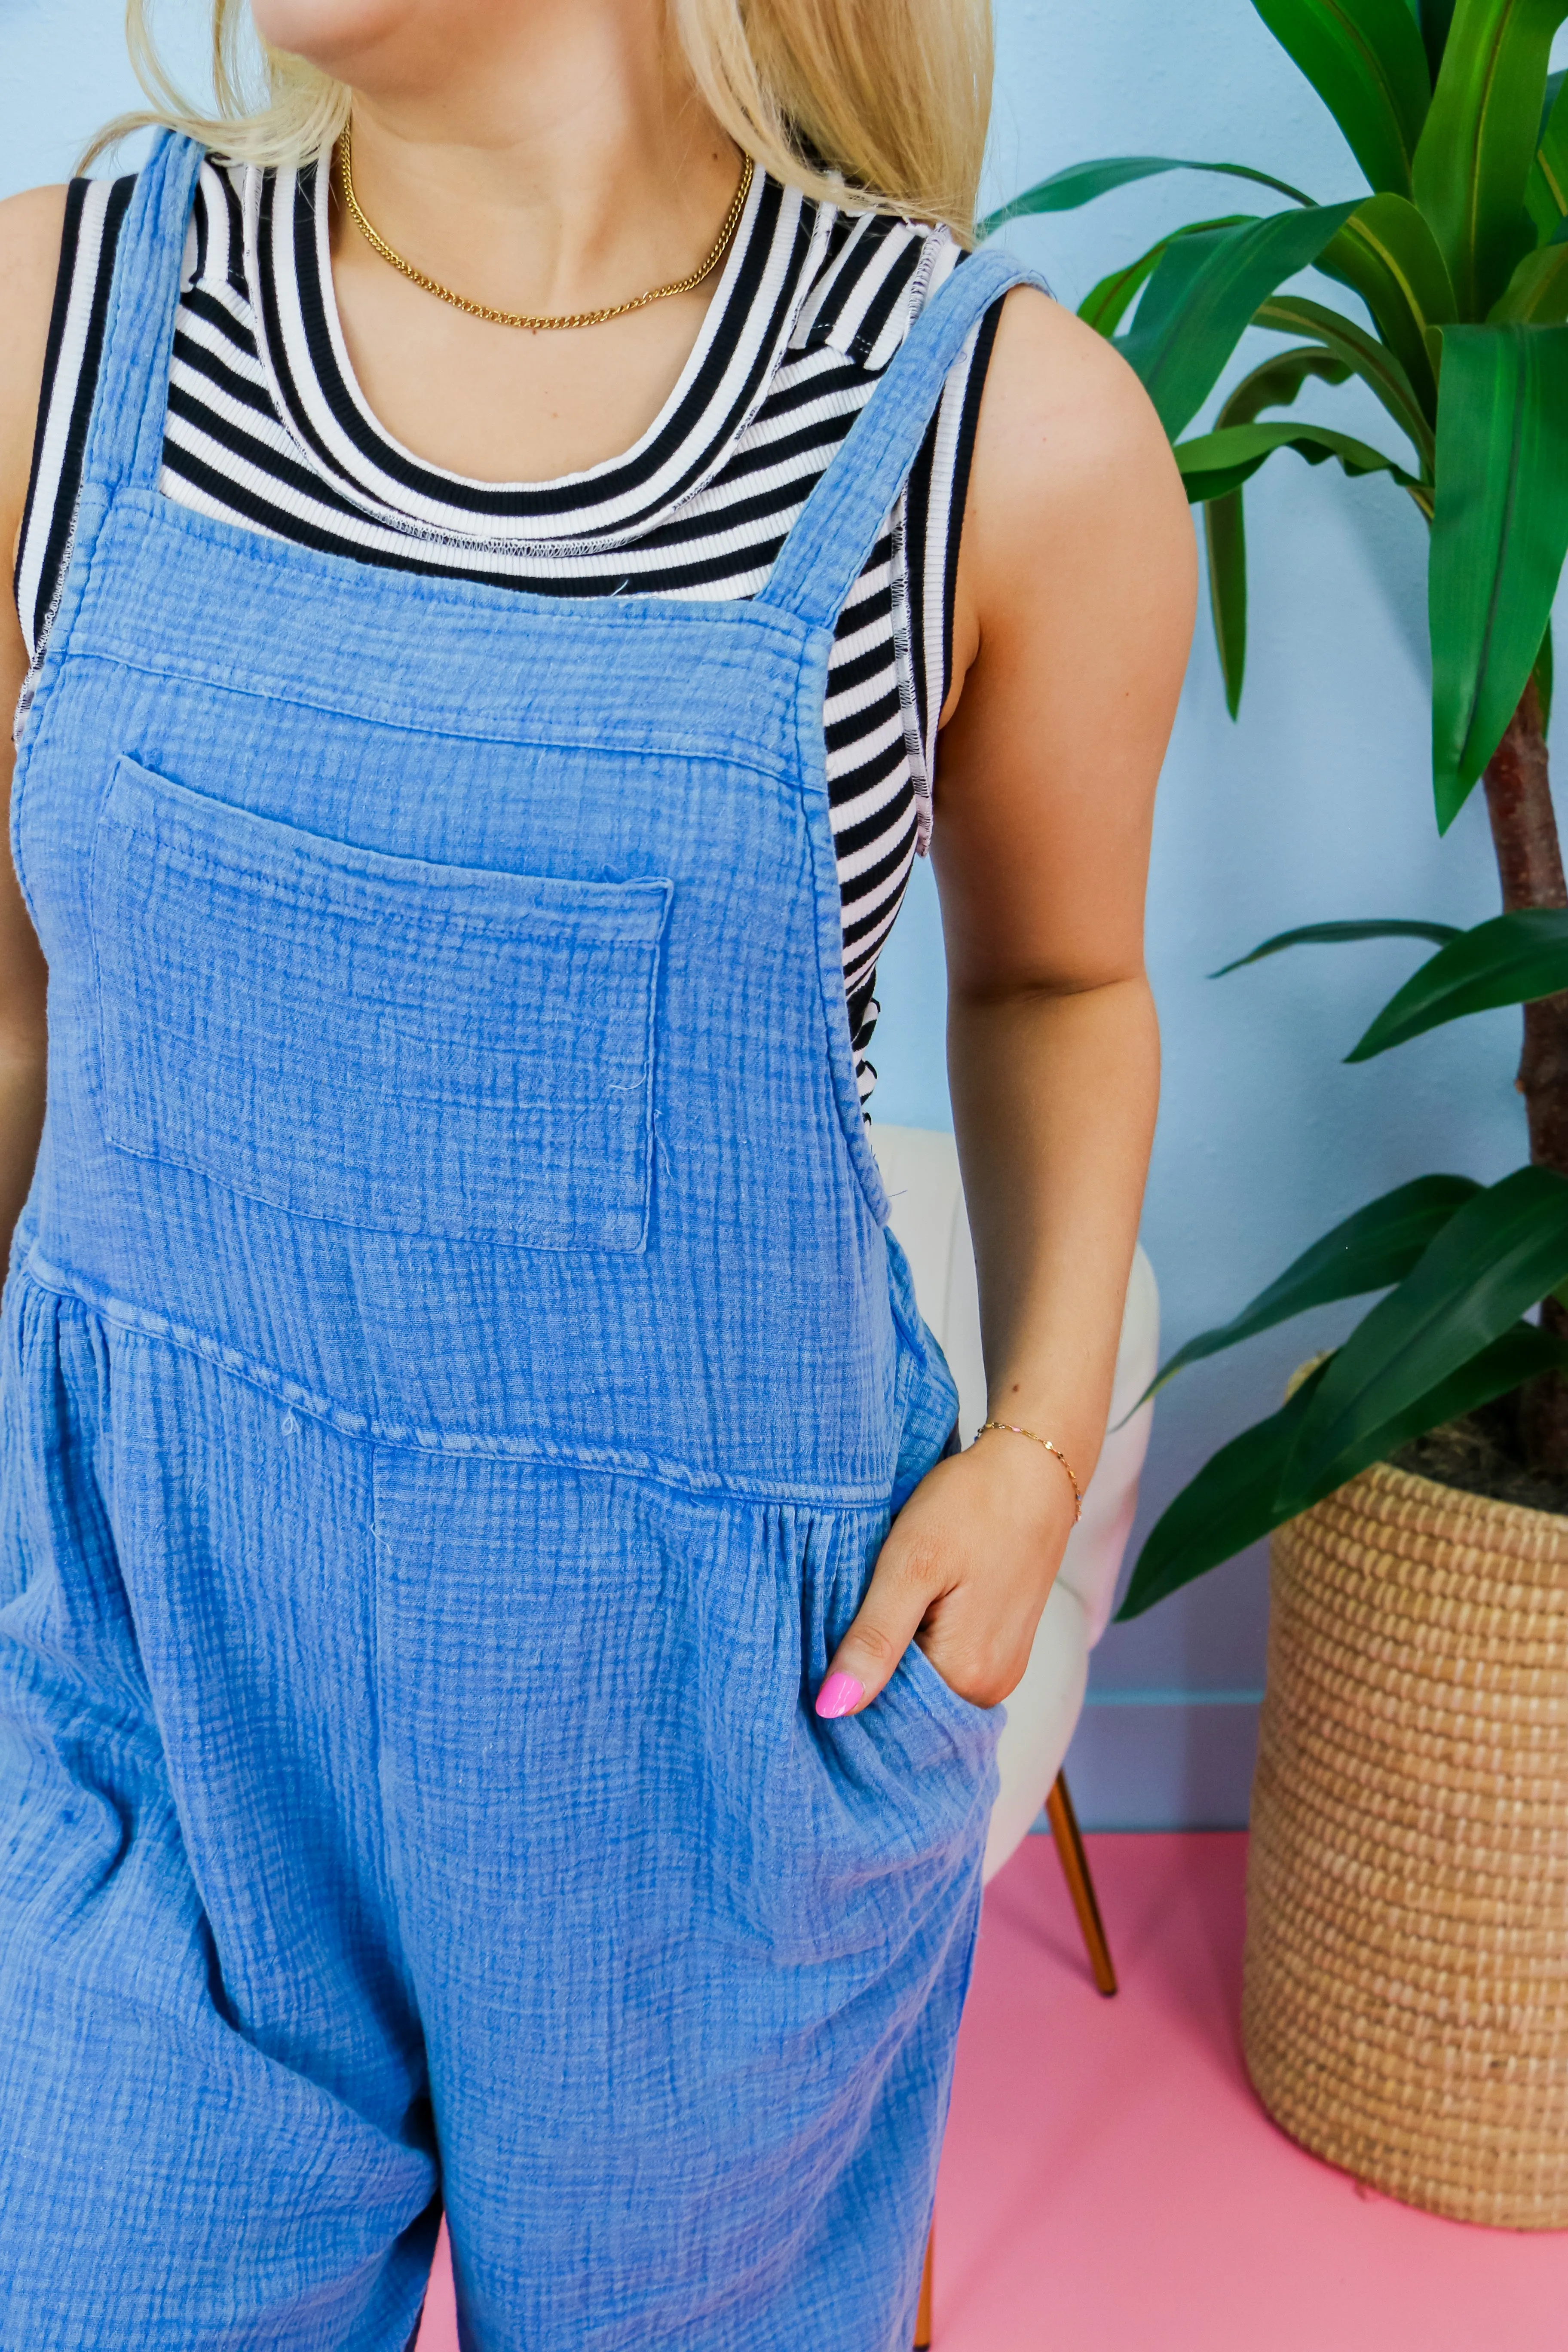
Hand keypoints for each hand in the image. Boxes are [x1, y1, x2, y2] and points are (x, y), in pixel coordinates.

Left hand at [814, 1431, 1077, 1716]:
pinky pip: (948, 1661)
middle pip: (907, 1699)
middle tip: (852, 1609)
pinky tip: (911, 1602)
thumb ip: (875, 1640)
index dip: (848, 1681)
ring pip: (926, 1679)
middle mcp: (991, 1687)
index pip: (885, 1709)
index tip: (826, 1639)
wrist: (1033, 1468)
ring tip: (884, 1600)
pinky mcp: (1004, 1646)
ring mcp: (1002, 1669)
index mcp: (967, 1676)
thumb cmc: (972, 1504)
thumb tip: (834, 1708)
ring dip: (896, 1651)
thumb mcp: (908, 1565)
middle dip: (872, 1665)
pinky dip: (920, 1639)